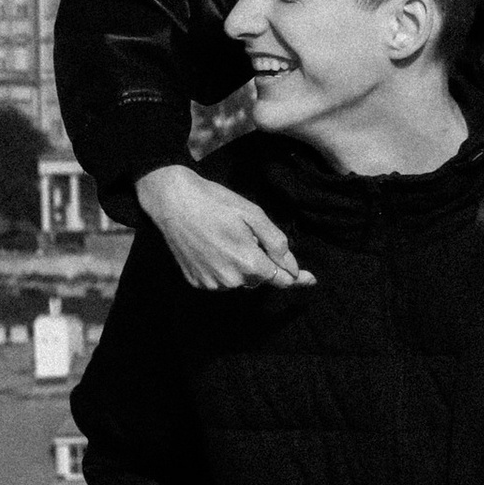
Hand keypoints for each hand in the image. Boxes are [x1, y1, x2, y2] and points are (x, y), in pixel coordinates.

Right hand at [137, 162, 311, 288]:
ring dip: (241, 265)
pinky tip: (213, 246)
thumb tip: (293, 268)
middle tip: (247, 234)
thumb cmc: (215, 203)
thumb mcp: (253, 215)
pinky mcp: (196, 282)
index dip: (298, 278)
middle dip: (262, 262)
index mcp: (249, 263)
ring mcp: (211, 283)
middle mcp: (231, 280)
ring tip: (226, 237)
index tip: (311, 279)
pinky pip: (220, 279)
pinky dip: (222, 267)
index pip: (281, 280)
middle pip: (260, 278)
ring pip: (239, 280)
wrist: (172, 201)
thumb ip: (276, 243)